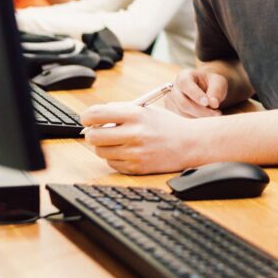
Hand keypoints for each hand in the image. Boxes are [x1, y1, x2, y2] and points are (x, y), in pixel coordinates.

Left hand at [81, 102, 198, 173]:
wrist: (190, 144)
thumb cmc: (166, 125)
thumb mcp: (146, 110)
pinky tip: (127, 152)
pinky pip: (112, 164)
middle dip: (92, 133)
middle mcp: (134, 133)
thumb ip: (121, 111)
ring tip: (116, 142)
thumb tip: (93, 116)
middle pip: (93, 136)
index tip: (88, 118)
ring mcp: (135, 153)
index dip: (87, 116)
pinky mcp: (136, 168)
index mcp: (135, 114)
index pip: (96, 114)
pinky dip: (115, 158)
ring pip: (100, 152)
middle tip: (98, 132)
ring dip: (103, 147)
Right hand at [166, 68, 228, 117]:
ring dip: (199, 117)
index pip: (185, 84)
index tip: (207, 103)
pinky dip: (194, 122)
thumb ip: (217, 90)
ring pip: (181, 113)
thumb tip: (213, 103)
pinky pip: (181, 120)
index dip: (195, 94)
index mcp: (184, 76)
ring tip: (214, 115)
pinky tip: (205, 119)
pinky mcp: (172, 110)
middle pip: (182, 102)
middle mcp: (174, 87)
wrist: (206, 90)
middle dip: (200, 111)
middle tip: (217, 114)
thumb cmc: (212, 84)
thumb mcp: (218, 82)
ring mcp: (171, 100)